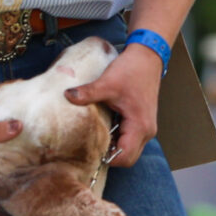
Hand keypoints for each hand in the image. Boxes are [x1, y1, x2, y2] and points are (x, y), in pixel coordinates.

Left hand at [67, 45, 163, 167]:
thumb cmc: (132, 70)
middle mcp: (146, 131)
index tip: (89, 151)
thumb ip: (87, 93)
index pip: (125, 157)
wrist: (147, 57)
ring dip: (113, 147)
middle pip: (128, 158)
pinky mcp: (142, 122)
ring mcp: (146, 127)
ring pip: (129, 150)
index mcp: (140, 126)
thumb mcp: (108, 83)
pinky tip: (104, 128)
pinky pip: (130, 139)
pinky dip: (117, 139)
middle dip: (110, 155)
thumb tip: (67, 96)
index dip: (107, 158)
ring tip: (95, 137)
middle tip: (89, 146)